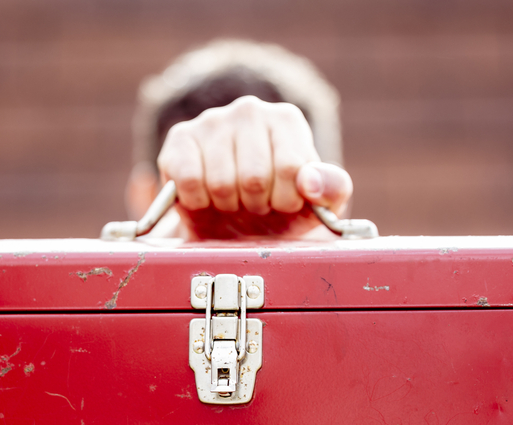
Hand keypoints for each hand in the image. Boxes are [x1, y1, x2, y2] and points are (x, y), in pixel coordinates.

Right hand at [155, 96, 351, 236]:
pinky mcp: (179, 139)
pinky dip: (198, 203)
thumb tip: (310, 182)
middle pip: (254, 178)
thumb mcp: (319, 205)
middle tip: (255, 204)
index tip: (284, 203)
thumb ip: (333, 189)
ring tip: (233, 200)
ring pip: (221, 183)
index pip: (291, 169)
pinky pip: (189, 182)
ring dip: (228, 206)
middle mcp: (250, 110)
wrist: (233, 226)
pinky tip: (206, 197)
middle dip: (256, 206)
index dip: (286, 201)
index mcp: (287, 120)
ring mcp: (211, 120)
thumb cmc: (280, 212)